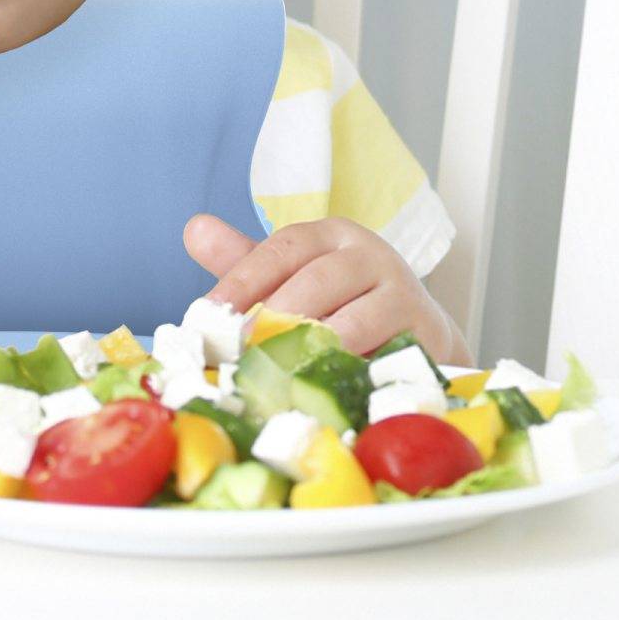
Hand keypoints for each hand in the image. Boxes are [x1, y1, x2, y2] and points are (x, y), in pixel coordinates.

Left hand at [183, 214, 468, 363]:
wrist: (419, 334)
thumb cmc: (341, 304)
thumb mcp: (292, 277)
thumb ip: (245, 260)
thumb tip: (192, 228)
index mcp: (330, 235)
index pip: (282, 248)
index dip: (243, 280)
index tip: (210, 314)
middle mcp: (368, 254)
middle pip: (315, 281)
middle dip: (273, 318)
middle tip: (239, 351)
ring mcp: (402, 292)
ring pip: (350, 321)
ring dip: (309, 350)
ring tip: (274, 374)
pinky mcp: (425, 334)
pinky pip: (384, 356)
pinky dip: (351, 375)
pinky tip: (321, 391)